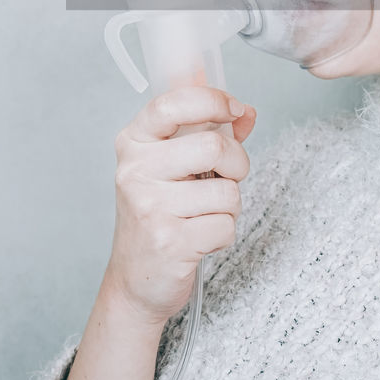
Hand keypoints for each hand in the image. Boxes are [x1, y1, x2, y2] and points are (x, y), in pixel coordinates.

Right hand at [103, 86, 256, 325]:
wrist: (136, 280)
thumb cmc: (158, 216)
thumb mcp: (174, 167)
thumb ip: (209, 134)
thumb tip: (246, 113)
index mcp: (134, 143)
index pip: (171, 104)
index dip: (211, 100)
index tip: (233, 109)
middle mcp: (135, 171)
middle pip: (213, 146)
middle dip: (237, 164)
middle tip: (226, 179)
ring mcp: (150, 207)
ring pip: (227, 191)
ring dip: (229, 206)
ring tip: (204, 215)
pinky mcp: (170, 242)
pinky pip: (226, 225)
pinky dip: (224, 234)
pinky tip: (200, 239)